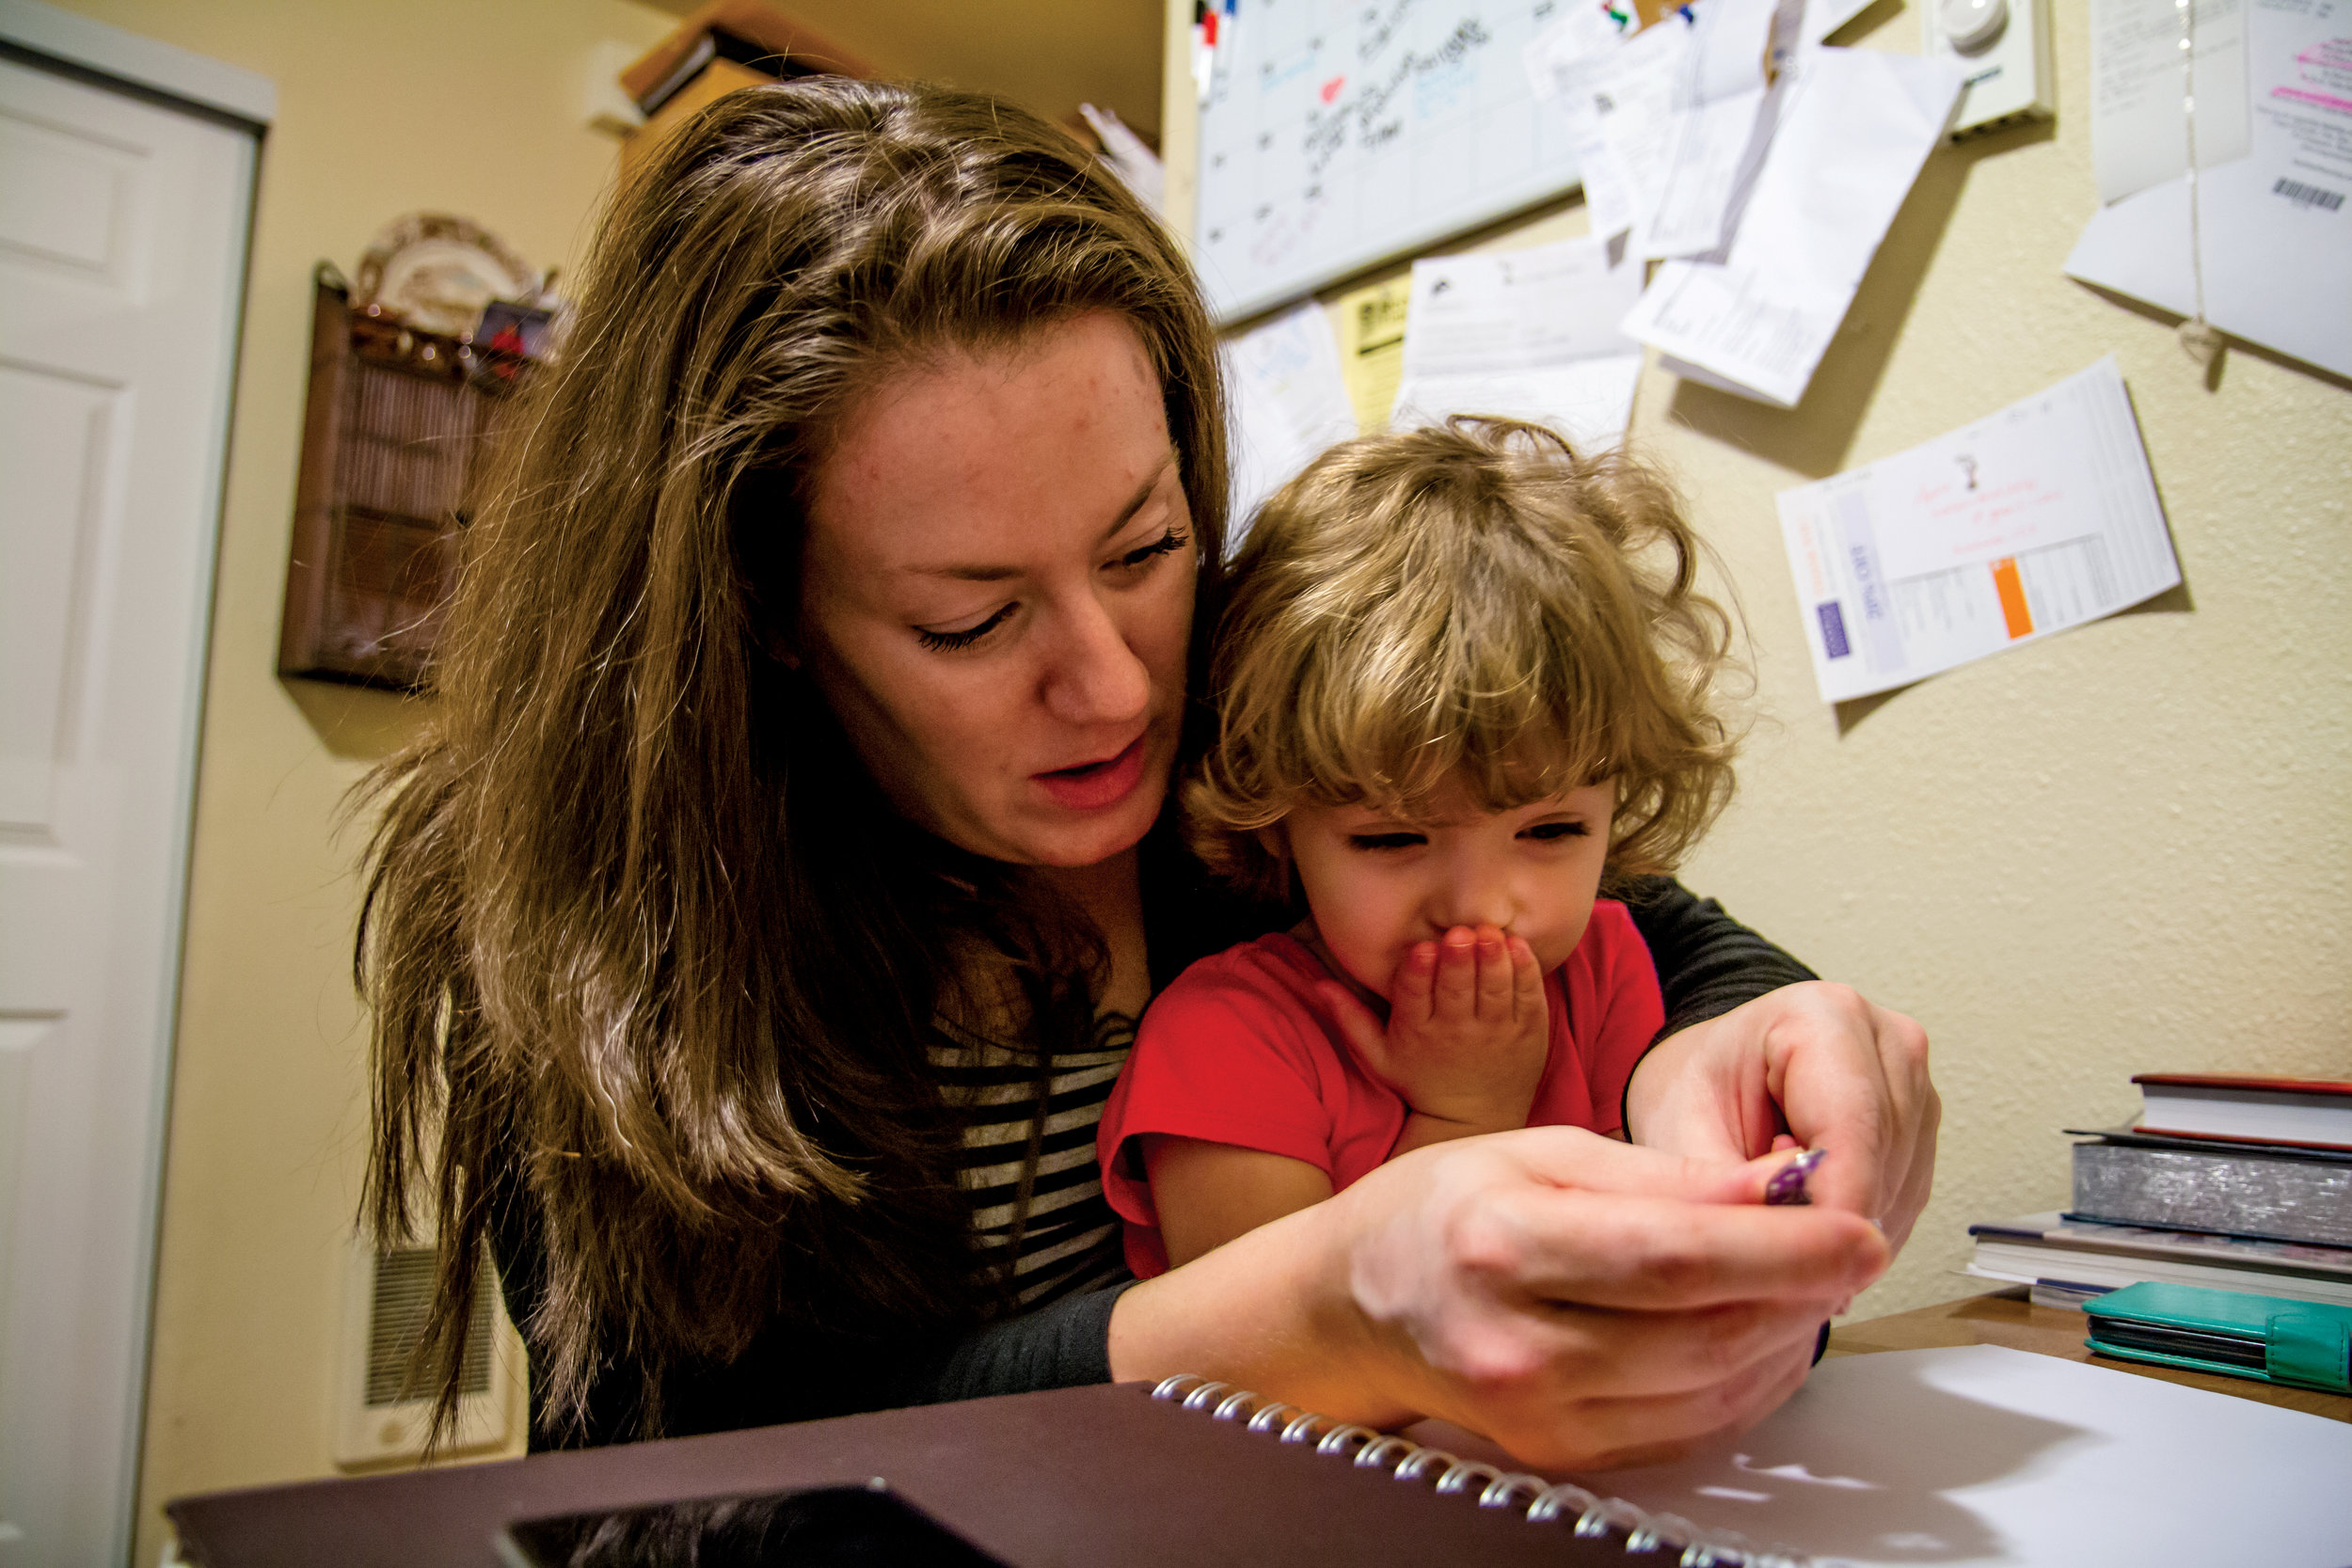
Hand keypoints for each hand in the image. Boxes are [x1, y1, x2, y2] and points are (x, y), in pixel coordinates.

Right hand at [1110, 1126, 1889, 1470]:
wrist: (1354, 1303)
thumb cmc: (1437, 1210)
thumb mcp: (1538, 1152)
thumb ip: (1658, 1174)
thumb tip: (1774, 1186)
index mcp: (1502, 1243)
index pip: (1674, 1256)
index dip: (1783, 1247)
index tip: (1857, 1227)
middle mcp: (1515, 1342)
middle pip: (1704, 1331)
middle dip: (1800, 1291)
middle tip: (1852, 1248)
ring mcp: (1536, 1412)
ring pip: (1709, 1387)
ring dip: (1783, 1337)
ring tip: (1808, 1282)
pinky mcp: (1559, 1453)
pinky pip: (1687, 1428)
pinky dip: (1743, 1383)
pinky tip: (1758, 1334)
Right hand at [1318, 925, 1548, 1147]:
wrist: (1473, 1119)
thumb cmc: (1421, 1080)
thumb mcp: (1378, 1056)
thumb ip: (1349, 1018)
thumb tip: (1318, 984)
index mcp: (1417, 1033)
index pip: (1415, 998)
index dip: (1418, 974)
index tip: (1422, 949)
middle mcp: (1456, 1034)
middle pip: (1457, 991)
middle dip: (1458, 960)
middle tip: (1459, 932)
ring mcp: (1496, 1034)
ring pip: (1495, 991)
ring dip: (1493, 959)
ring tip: (1490, 933)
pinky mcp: (1528, 1034)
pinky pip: (1528, 999)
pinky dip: (1525, 972)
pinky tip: (1518, 947)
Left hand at [1623, 982, 1938, 1254]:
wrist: (1715, 1072)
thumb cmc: (1698, 1086)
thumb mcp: (1680, 1131)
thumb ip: (1728, 1189)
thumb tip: (1785, 1248)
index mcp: (1825, 1017)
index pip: (1852, 1128)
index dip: (1833, 1211)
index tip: (1805, 1270)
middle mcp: (1887, 1044)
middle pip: (1882, 1162)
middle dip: (1831, 1228)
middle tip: (1768, 1262)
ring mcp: (1914, 1087)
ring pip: (1901, 1193)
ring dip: (1844, 1236)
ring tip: (1776, 1227)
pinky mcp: (1921, 1133)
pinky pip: (1905, 1205)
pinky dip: (1857, 1233)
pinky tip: (1808, 1227)